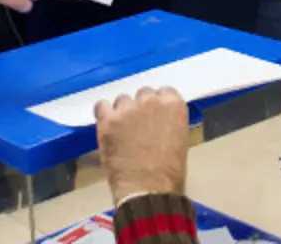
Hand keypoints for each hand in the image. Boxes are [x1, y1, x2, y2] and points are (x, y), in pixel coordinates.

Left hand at [95, 87, 189, 204]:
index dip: (158, 104)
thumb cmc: (169, 171)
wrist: (149, 188)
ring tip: (121, 130)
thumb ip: (168, 121)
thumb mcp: (179, 139)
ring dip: (122, 111)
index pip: (164, 92)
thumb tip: (155, 120)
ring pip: (122, 100)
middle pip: (143, 93)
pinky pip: (101, 106)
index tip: (154, 116)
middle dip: (140, 106)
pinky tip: (106, 126)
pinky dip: (103, 115)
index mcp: (174, 105)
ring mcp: (128, 109)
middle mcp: (151, 101)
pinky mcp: (108, 120)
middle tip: (138, 125)